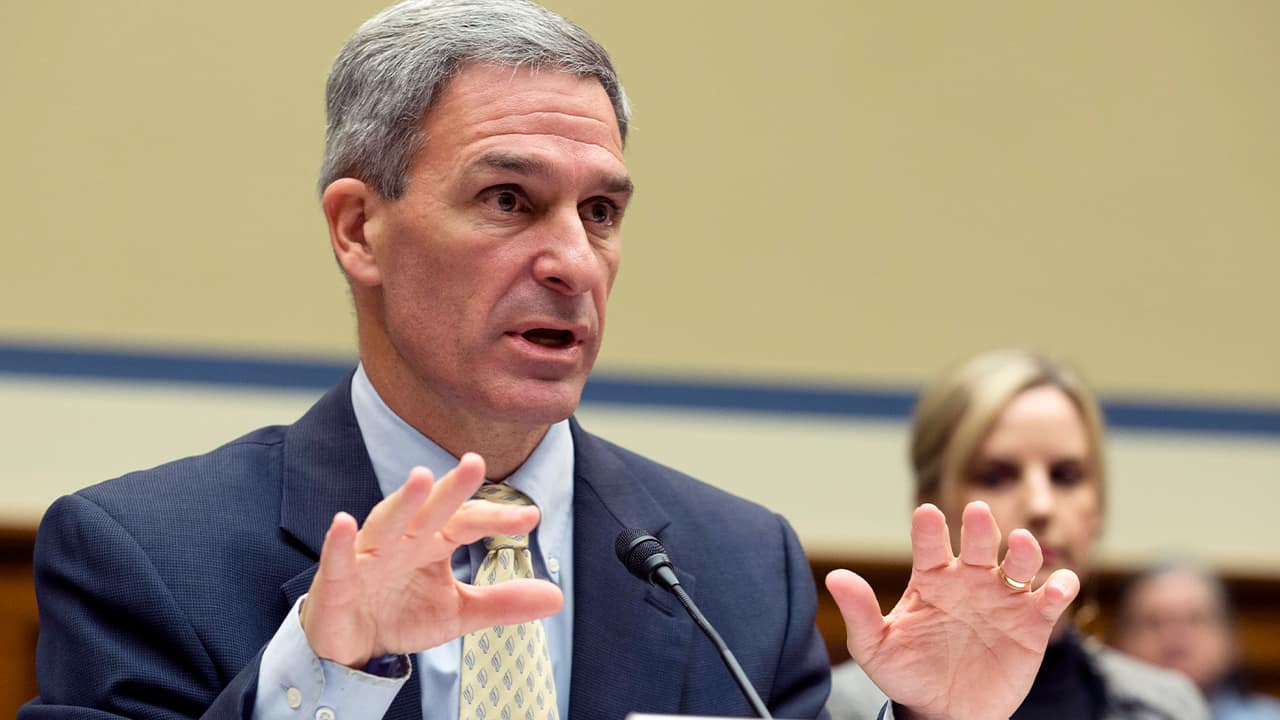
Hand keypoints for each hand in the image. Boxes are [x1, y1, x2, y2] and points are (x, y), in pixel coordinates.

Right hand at [299, 452, 563, 666]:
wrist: (352, 647)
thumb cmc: (402, 614)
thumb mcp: (459, 612)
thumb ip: (503, 602)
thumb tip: (558, 597)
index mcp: (433, 541)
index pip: (468, 521)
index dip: (497, 518)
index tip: (532, 517)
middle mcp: (403, 539)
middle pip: (430, 509)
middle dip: (451, 488)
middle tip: (475, 462)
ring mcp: (368, 556)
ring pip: (387, 522)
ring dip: (403, 501)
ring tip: (421, 477)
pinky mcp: (337, 579)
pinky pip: (338, 558)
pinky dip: (340, 541)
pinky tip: (343, 522)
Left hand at [826, 501, 1079, 719]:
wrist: (945, 713)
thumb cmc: (907, 673)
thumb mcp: (875, 647)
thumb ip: (859, 613)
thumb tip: (835, 577)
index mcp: (932, 577)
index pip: (931, 544)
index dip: (930, 529)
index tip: (926, 514)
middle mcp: (970, 579)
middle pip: (979, 543)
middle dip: (979, 528)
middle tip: (976, 514)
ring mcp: (1003, 598)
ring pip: (1020, 561)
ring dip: (1024, 550)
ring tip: (1019, 544)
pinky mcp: (1032, 623)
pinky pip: (1050, 599)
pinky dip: (1059, 588)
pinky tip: (1056, 586)